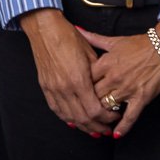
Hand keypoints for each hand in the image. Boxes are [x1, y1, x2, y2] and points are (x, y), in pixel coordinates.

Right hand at [17, 10, 111, 135]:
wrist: (45, 29)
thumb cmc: (68, 37)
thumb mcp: (90, 54)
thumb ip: (98, 75)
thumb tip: (107, 90)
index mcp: (78, 80)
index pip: (95, 110)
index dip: (106, 118)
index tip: (114, 117)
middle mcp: (64, 88)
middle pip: (83, 118)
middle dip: (97, 127)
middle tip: (107, 130)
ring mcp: (53, 89)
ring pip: (69, 117)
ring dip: (83, 126)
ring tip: (93, 131)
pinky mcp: (45, 87)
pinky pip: (57, 110)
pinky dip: (67, 118)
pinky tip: (75, 122)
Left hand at [76, 26, 159, 138]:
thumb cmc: (140, 44)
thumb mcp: (114, 41)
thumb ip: (93, 38)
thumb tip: (77, 30)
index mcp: (105, 63)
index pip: (85, 80)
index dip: (79, 87)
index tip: (76, 93)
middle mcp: (114, 78)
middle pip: (93, 95)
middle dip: (88, 103)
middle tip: (84, 110)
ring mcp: (127, 89)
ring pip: (108, 107)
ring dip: (102, 115)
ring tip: (97, 122)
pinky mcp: (141, 98)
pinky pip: (130, 116)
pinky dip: (122, 127)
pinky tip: (116, 134)